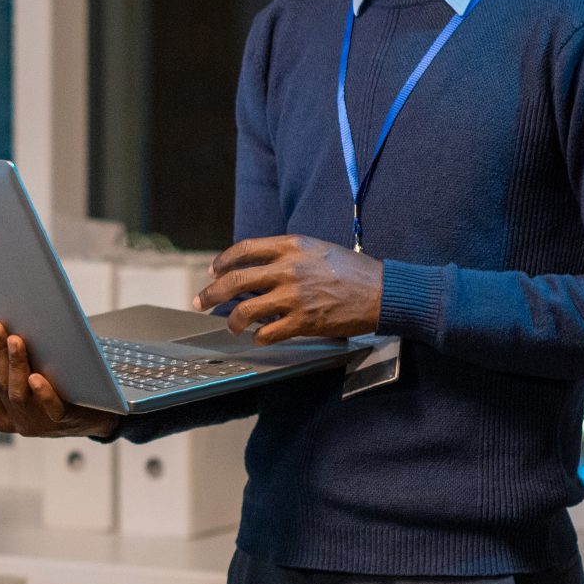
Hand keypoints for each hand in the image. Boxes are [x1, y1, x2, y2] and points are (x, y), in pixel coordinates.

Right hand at [0, 323, 122, 438]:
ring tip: (15, 341)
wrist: (95, 418)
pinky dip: (42, 393)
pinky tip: (36, 377)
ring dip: (16, 365)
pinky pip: (51, 408)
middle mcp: (18, 422)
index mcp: (3, 416)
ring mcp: (40, 424)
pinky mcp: (64, 421)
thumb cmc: (57, 400)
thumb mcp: (23, 396)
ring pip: (19, 394)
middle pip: (0, 386)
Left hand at [194, 235, 383, 341]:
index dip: (223, 262)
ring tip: (232, 326)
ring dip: (232, 321)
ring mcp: (294, 296)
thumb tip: (257, 266)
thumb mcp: (318, 249)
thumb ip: (288, 254)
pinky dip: (259, 337)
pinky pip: (268, 333)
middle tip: (200, 302)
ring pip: (245, 311)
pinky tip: (260, 337)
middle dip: (211, 294)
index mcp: (293, 246)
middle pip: (235, 280)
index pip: (244, 249)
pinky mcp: (304, 321)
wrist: (383, 291)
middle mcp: (289, 268)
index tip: (213, 272)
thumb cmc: (353, 270)